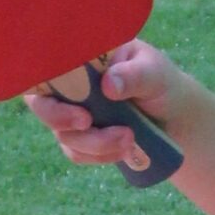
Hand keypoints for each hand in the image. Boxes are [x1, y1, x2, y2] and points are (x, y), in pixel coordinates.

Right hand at [24, 38, 188, 167]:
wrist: (175, 117)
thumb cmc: (162, 83)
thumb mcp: (155, 72)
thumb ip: (134, 75)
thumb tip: (108, 84)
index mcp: (81, 57)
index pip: (44, 64)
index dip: (39, 81)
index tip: (65, 94)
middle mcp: (70, 84)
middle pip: (42, 103)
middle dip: (60, 118)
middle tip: (87, 122)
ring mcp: (72, 112)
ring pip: (63, 133)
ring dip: (93, 143)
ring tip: (129, 139)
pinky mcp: (81, 138)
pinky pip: (75, 153)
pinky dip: (98, 156)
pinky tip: (124, 151)